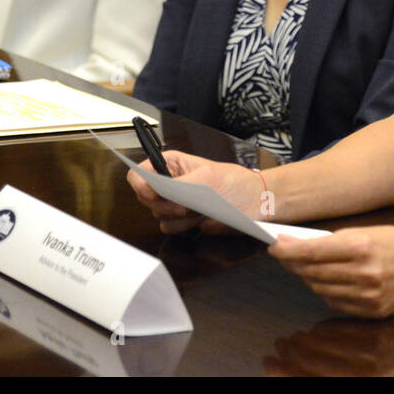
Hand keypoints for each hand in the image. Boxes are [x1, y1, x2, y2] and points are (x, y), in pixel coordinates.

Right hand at [125, 149, 263, 233]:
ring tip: (200, 210)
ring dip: (178, 216)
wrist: (254, 202)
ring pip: (158, 215)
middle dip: (164, 204)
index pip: (139, 173)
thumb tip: (160, 190)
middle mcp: (168, 183)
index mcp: (170, 164)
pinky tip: (202, 218)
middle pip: (145, 198)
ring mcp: (174, 203)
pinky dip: (185, 226)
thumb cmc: (234, 181)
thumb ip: (180, 183)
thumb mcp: (207, 177)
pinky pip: (170, 228)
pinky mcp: (182, 221)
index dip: (140, 185)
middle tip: (185, 205)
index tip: (153, 194)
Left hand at [270, 226, 393, 317]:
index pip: (310, 252)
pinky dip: (327, 292)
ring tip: (307, 267)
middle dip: (294, 263)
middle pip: (312, 272)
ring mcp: (367, 296)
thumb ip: (333, 241)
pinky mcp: (371, 311)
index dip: (287, 250)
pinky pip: (335, 303)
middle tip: (285, 255)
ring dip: (309, 278)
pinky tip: (330, 281)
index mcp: (360, 247)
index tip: (274, 246)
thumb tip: (298, 245)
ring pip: (320, 290)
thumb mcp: (365, 232)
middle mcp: (363, 273)